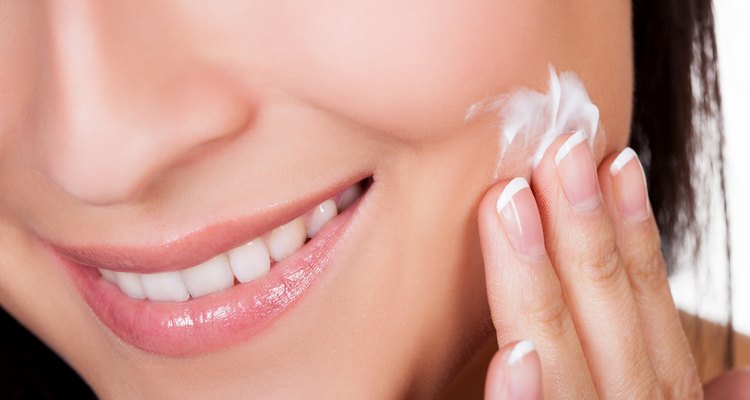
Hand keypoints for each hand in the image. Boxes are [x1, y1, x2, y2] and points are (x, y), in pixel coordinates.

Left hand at [479, 131, 700, 398]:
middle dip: (584, 226)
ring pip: (566, 358)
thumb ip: (670, 385)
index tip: (616, 160)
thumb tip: (743, 374)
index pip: (649, 302)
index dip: (635, 232)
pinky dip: (525, 399)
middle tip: (559, 147)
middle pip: (609, 311)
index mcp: (656, 396)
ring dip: (540, 280)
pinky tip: (513, 354)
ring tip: (510, 201)